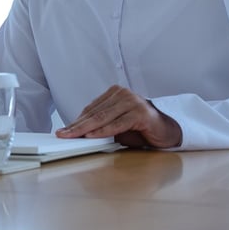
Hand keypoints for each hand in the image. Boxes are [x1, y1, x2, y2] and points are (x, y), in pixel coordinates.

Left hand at [56, 85, 181, 148]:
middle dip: (76, 125)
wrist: (166, 131)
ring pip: (104, 117)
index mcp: (115, 93)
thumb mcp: (117, 125)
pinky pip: (118, 123)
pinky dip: (104, 130)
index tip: (63, 131)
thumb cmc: (140, 128)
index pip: (91, 109)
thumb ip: (101, 125)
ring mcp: (132, 102)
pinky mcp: (140, 113)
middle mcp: (123, 94)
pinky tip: (92, 136)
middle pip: (95, 112)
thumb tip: (79, 133)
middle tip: (62, 135)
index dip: (76, 121)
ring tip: (72, 136)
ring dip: (86, 128)